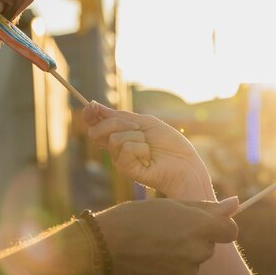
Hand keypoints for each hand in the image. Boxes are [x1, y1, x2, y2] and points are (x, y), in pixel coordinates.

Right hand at [84, 101, 212, 198]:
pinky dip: (141, 148)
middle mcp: (115, 148)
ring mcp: (119, 159)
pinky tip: (149, 158)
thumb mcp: (145, 122)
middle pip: (98, 129)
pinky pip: (125, 148)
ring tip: (149, 147)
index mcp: (119, 135)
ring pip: (114, 138)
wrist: (185, 164)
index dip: (90, 114)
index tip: (92, 105)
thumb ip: (121, 116)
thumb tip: (95, 106)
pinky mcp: (125, 169)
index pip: (96, 123)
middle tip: (139, 128)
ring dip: (137, 137)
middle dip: (118, 122)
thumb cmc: (169, 144)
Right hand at [96, 197, 238, 274]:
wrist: (101, 250)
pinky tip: (147, 262)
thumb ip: (206, 208)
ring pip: (193, 264)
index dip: (218, 226)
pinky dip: (167, 271)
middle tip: (165, 232)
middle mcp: (197, 252)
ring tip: (152, 247)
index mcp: (200, 227)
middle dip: (193, 240)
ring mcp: (185, 274)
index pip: (230, 230)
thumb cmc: (133, 219)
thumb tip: (236, 204)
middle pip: (209, 247)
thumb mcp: (170, 205)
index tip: (202, 224)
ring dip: (180, 257)